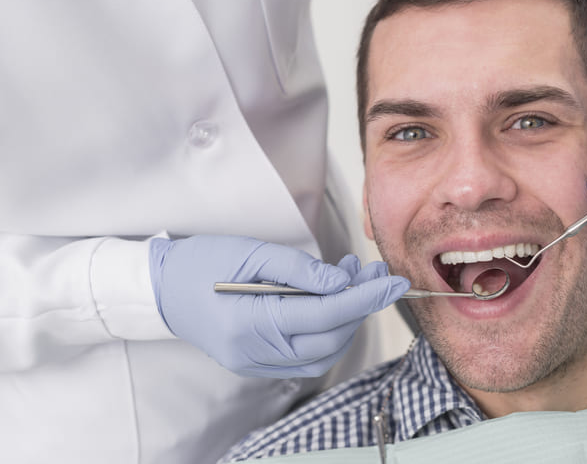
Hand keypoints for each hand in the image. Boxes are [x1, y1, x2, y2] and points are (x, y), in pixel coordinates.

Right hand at [148, 235, 408, 377]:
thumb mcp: (250, 251)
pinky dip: (329, 332)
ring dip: (348, 318)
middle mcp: (256, 352)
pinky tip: (332, 301)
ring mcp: (256, 363)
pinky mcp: (258, 363)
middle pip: (329, 336)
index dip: (366, 298)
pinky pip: (307, 357)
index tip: (396, 281)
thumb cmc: (201, 262)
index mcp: (251, 322)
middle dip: (361, 304)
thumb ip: (300, 269)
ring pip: (323, 352)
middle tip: (373, 271)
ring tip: (354, 279)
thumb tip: (342, 281)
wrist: (161, 289)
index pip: (325, 315)